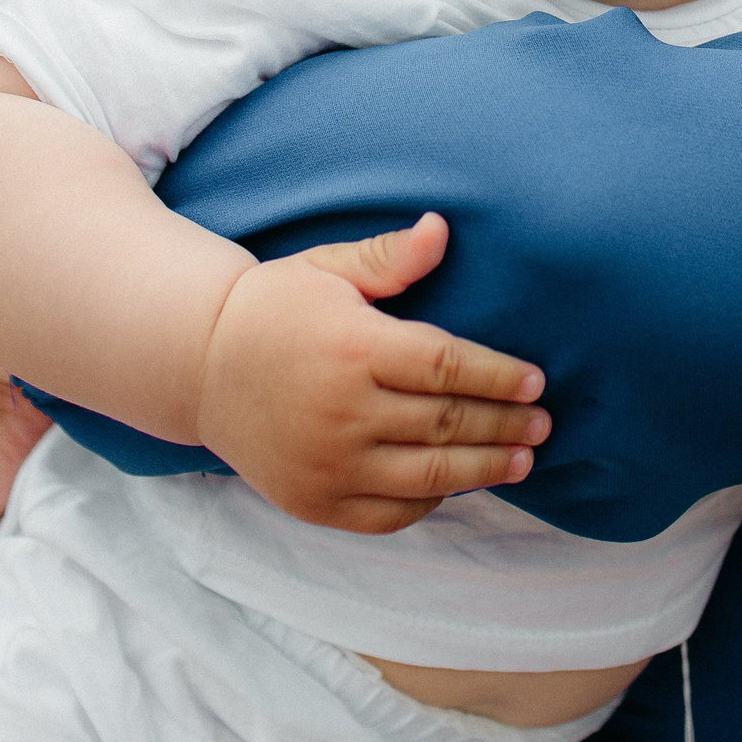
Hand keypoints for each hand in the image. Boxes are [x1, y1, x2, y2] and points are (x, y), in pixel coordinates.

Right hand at [196, 214, 551, 534]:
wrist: (197, 366)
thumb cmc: (274, 308)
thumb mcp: (327, 270)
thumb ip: (389, 258)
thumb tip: (442, 228)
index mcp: (353, 348)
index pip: (448, 367)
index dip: (499, 377)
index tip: (536, 382)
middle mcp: (342, 411)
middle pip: (447, 424)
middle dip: (505, 425)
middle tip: (544, 424)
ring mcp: (327, 464)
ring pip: (428, 476)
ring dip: (484, 469)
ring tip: (523, 460)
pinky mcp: (314, 501)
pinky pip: (390, 512)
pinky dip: (430, 501)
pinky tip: (457, 483)